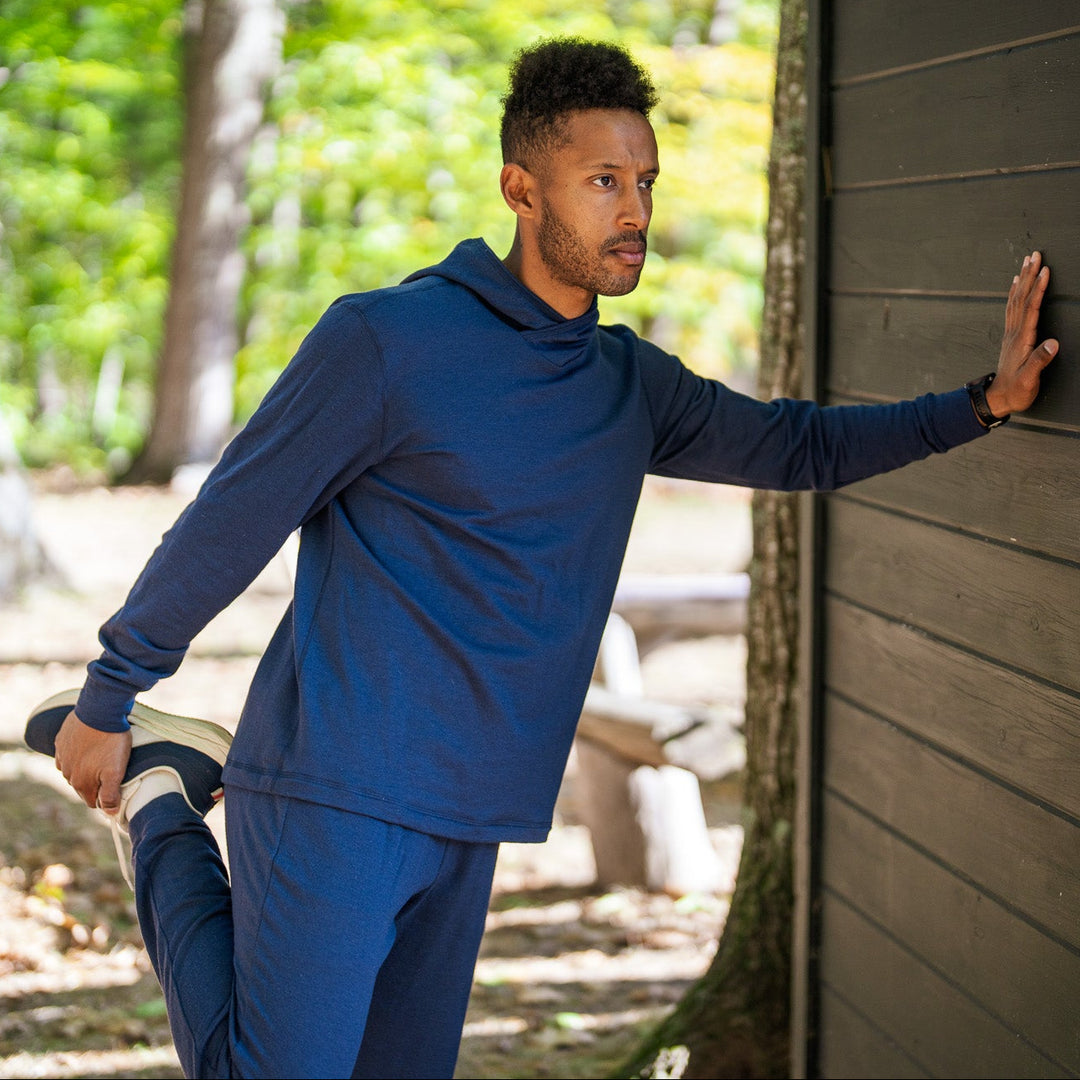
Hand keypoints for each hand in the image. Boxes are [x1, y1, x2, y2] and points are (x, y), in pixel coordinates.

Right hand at [54, 710, 131, 813]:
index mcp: (80, 783)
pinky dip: (78, 753)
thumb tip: (110, 813)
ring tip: (103, 755)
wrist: (100, 711)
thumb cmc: (111, 741)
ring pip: (75, 770)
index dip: (106, 798)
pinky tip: (90, 745)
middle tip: (112, 768)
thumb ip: (111, 795)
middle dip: (96, 782)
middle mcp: (66, 773)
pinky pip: (69, 754)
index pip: (93, 802)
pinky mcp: (61, 741)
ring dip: (86, 767)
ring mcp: (62, 756)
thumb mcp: (116, 771)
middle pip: (83, 786)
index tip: (117, 787)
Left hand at [986, 251, 1058, 418]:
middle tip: (1035, 254)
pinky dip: (1014, 292)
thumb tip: (1053, 343)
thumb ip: (1040, 361)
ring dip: (1022, 279)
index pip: (1031, 308)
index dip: (1038, 289)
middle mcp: (1014, 332)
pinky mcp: (1011, 336)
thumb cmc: (1017, 390)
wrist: (999, 398)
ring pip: (1016, 300)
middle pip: (1021, 298)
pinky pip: (1012, 308)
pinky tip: (1016, 283)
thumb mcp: (1030, 379)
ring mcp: (1011, 333)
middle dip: (1029, 275)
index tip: (1045, 271)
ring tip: (1027, 261)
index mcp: (1022, 339)